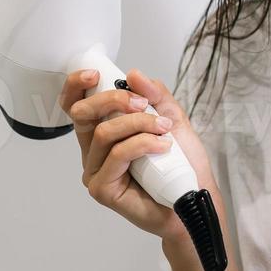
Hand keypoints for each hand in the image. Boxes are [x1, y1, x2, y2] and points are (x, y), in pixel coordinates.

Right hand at [59, 68, 215, 244]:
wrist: (194, 196)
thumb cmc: (181, 163)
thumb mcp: (172, 119)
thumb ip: (155, 96)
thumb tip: (134, 74)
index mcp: (103, 132)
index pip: (78, 105)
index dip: (76, 86)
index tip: (95, 74)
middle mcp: (93, 152)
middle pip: (83, 114)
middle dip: (114, 99)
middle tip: (144, 104)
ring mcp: (95, 171)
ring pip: (104, 133)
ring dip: (139, 124)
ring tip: (164, 131)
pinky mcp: (102, 189)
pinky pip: (117, 155)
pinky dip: (143, 144)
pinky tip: (163, 147)